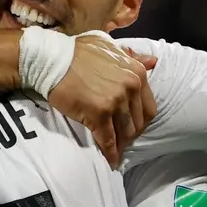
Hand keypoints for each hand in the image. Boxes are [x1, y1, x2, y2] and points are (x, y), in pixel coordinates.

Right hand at [49, 34, 156, 167]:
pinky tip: (110, 160)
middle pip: (138, 122)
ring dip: (120, 144)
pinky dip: (110, 152)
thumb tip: (153, 62)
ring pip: (124, 133)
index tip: (131, 127)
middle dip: (130, 134)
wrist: (53, 59)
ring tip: (114, 150)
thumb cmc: (77, 52)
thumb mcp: (110, 47)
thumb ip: (132, 58)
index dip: (140, 121)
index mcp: (137, 72)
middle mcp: (131, 87)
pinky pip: (108, 139)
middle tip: (121, 141)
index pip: (148, 107)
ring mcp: (115, 101)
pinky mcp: (98, 114)